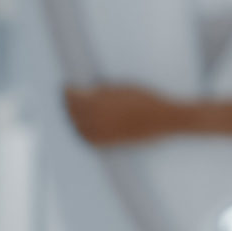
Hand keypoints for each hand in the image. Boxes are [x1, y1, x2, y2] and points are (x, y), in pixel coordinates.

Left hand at [63, 84, 185, 146]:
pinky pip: (89, 139)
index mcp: (98, 103)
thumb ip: (101, 90)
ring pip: (78, 127)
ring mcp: (103, 133)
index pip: (73, 97)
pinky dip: (82, 133)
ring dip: (74, 119)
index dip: (67, 91)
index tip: (67, 87)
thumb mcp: (122, 87)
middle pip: (73, 113)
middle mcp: (96, 119)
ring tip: (75, 113)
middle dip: (68, 105)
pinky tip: (83, 129)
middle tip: (68, 98)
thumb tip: (85, 92)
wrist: (164, 119)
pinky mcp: (110, 143)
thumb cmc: (146, 100)